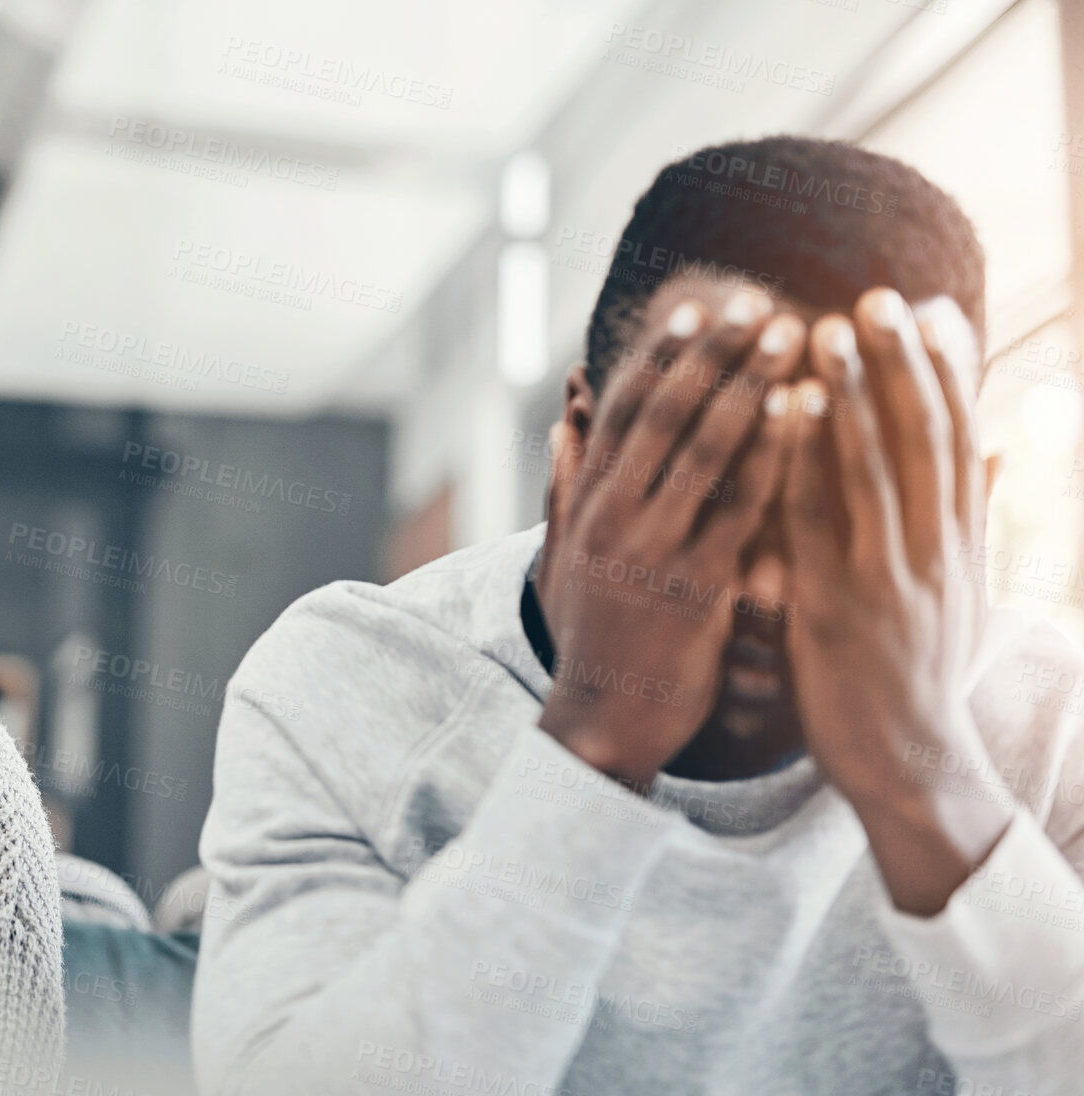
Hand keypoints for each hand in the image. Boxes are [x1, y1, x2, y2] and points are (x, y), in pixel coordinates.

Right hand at [538, 291, 810, 787]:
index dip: (658, 358)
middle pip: (664, 415)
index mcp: (586, 507)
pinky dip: (775, 454)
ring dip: (751, 383)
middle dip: (712, 354)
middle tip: (757, 303)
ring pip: (704, 449)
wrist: (603, 721)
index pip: (621, 413)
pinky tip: (808, 413)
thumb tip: (562, 422)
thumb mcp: (566, 562)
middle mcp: (613, 518)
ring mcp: (653, 550)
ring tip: (793, 336)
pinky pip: (743, 507)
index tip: (693, 311)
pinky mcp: (696, 586)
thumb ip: (566, 488)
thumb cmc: (596, 641)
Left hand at [781, 287, 1009, 914]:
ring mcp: (889, 577)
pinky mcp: (837, 606)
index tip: (933, 309)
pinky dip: (804, 459)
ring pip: (876, 468)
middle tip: (879, 294)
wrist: (911, 765)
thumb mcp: (962, 591)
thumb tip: (1003, 448)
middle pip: (925, 438)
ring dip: (853, 392)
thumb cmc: (921, 674)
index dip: (948, 371)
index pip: (960, 438)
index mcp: (961, 542)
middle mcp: (935, 550)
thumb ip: (970, 517)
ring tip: (827, 327)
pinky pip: (818, 520)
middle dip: (903, 363)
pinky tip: (787, 410)